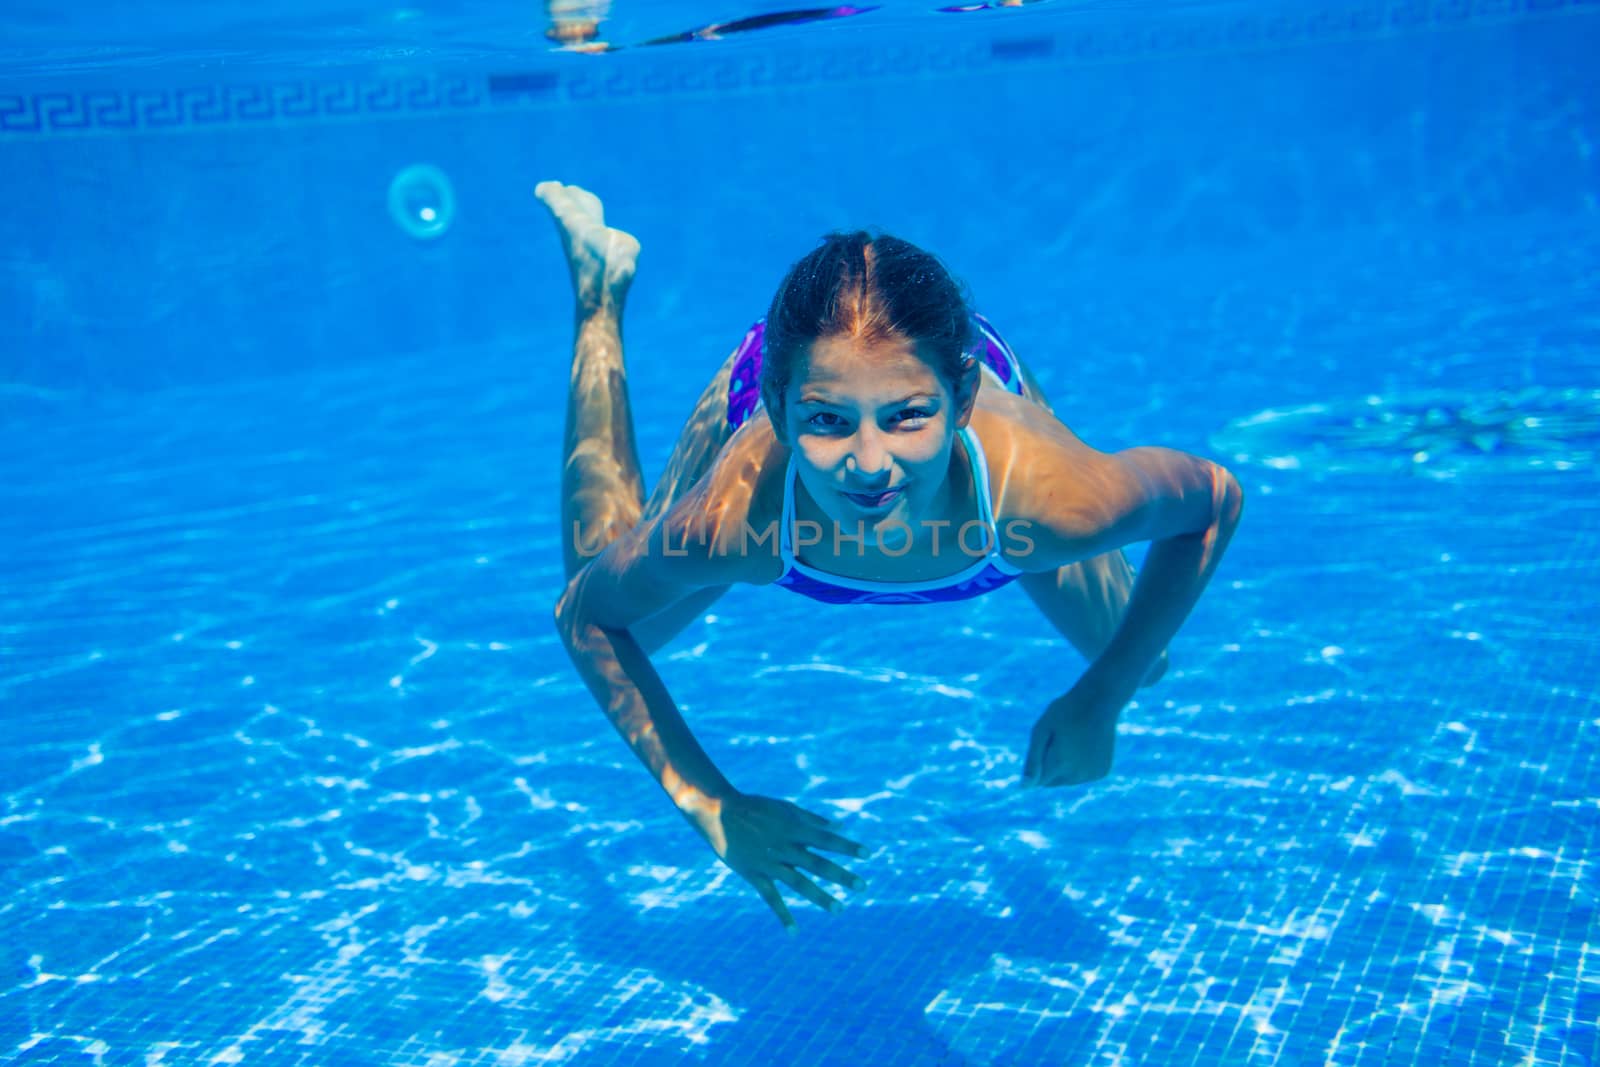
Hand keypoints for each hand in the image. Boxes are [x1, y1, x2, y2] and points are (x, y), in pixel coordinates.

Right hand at [687, 791, 865, 930]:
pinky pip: (771, 898)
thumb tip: (841, 825)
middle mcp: (785, 847)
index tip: (869, 855)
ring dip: (820, 897)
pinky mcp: (754, 874)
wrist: (718, 813)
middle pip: (818, 864)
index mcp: (794, 829)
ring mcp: (770, 863)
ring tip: (839, 909)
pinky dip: (782, 915)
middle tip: (863, 887)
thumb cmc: (755, 807)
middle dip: (841, 875)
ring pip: (799, 883)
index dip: (848, 846)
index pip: (827, 839)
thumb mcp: (785, 808)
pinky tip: (795, 932)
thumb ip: (813, 819)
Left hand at [1022, 674, 1135, 787]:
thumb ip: (1032, 761)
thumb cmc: (1064, 712)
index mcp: (1059, 764)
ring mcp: (1091, 774)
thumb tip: (1024, 787)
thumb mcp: (1041, 730)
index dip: (1037, 762)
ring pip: (1067, 780)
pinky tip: (1086, 746)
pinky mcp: (1101, 772)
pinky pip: (1082, 775)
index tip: (1045, 743)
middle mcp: (1077, 775)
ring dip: (1065, 766)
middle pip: (1051, 782)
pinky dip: (1080, 765)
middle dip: (1050, 765)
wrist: (1099, 701)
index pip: (1037, 781)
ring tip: (1073, 741)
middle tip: (1059, 740)